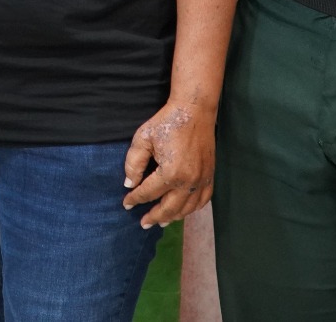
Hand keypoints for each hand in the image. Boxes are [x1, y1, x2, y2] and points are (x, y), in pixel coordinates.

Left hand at [122, 99, 215, 226]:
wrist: (194, 111)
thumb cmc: (166, 123)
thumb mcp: (143, 138)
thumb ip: (133, 163)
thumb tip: (129, 184)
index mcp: (170, 172)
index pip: (149, 193)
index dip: (135, 199)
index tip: (126, 204)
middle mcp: (188, 181)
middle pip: (169, 208)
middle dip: (154, 217)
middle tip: (143, 223)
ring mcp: (202, 180)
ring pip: (187, 208)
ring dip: (173, 217)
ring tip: (161, 222)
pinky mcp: (210, 175)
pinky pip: (202, 200)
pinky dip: (192, 209)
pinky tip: (183, 210)